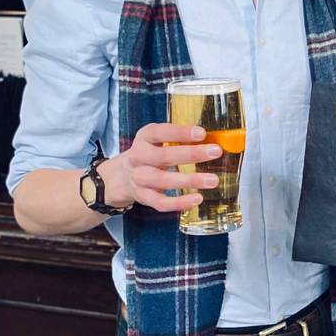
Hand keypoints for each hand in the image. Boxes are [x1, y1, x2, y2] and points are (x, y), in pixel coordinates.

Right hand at [97, 123, 222, 212]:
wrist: (120, 176)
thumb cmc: (149, 153)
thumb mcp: (157, 139)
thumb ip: (178, 137)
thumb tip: (213, 137)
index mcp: (144, 138)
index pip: (160, 133)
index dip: (180, 132)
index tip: (202, 133)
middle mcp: (138, 158)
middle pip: (163, 157)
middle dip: (191, 154)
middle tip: (215, 152)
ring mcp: (139, 179)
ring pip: (163, 180)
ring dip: (190, 180)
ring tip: (213, 180)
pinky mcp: (143, 197)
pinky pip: (161, 202)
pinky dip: (179, 202)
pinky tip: (197, 198)